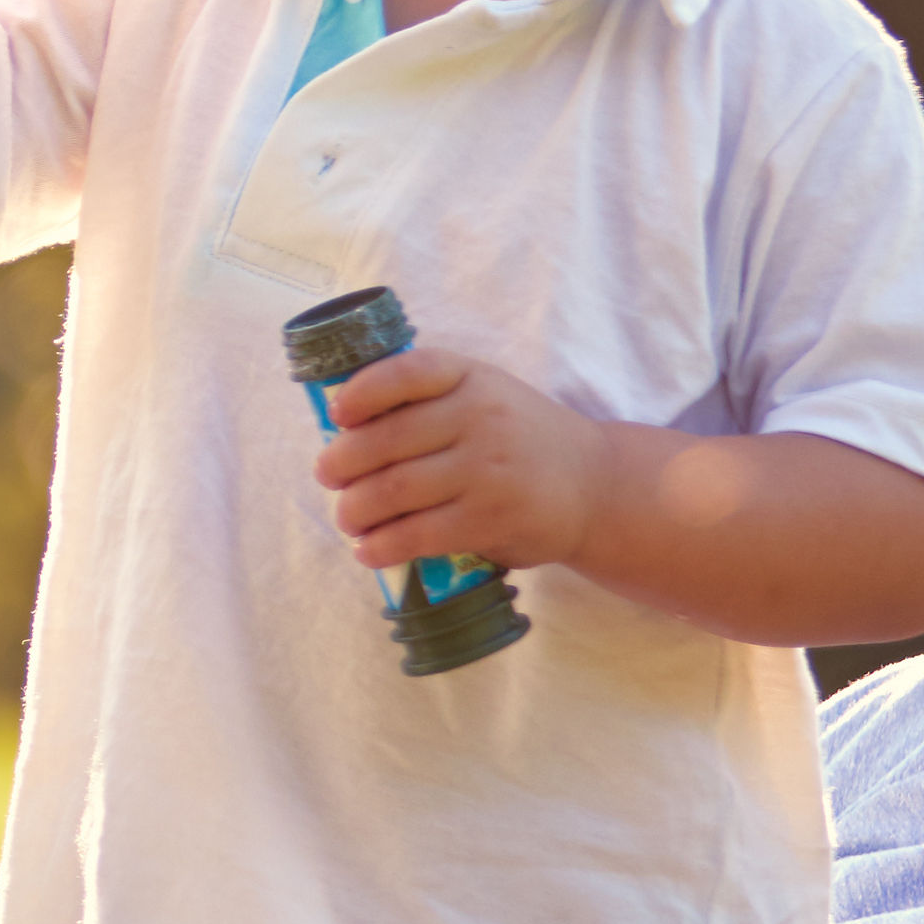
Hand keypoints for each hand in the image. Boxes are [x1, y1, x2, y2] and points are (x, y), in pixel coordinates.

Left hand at [309, 344, 619, 581]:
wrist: (595, 485)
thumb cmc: (520, 438)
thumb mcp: (486, 395)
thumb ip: (430, 401)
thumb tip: (345, 430)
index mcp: (471, 377)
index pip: (406, 373)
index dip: (361, 392)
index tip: (336, 414)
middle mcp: (479, 417)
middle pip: (385, 440)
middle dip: (341, 463)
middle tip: (328, 477)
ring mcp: (485, 470)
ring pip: (394, 490)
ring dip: (354, 509)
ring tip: (348, 517)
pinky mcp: (489, 519)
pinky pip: (418, 534)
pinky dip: (382, 545)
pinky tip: (369, 550)